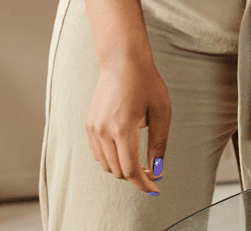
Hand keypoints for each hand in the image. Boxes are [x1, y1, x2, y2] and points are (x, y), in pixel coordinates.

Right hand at [85, 54, 171, 193]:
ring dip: (123, 169)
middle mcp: (103, 131)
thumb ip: (158, 143)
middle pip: (117, 171)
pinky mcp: (89, 125)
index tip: (156, 189)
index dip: (144, 184)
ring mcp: (93, 128)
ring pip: (106, 164)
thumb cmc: (147, 84)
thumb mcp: (161, 113)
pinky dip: (112, 159)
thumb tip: (157, 169)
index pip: (131, 170)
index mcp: (123, 128)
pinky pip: (98, 153)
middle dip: (136, 177)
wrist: (123, 63)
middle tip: (153, 172)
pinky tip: (126, 152)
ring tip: (142, 164)